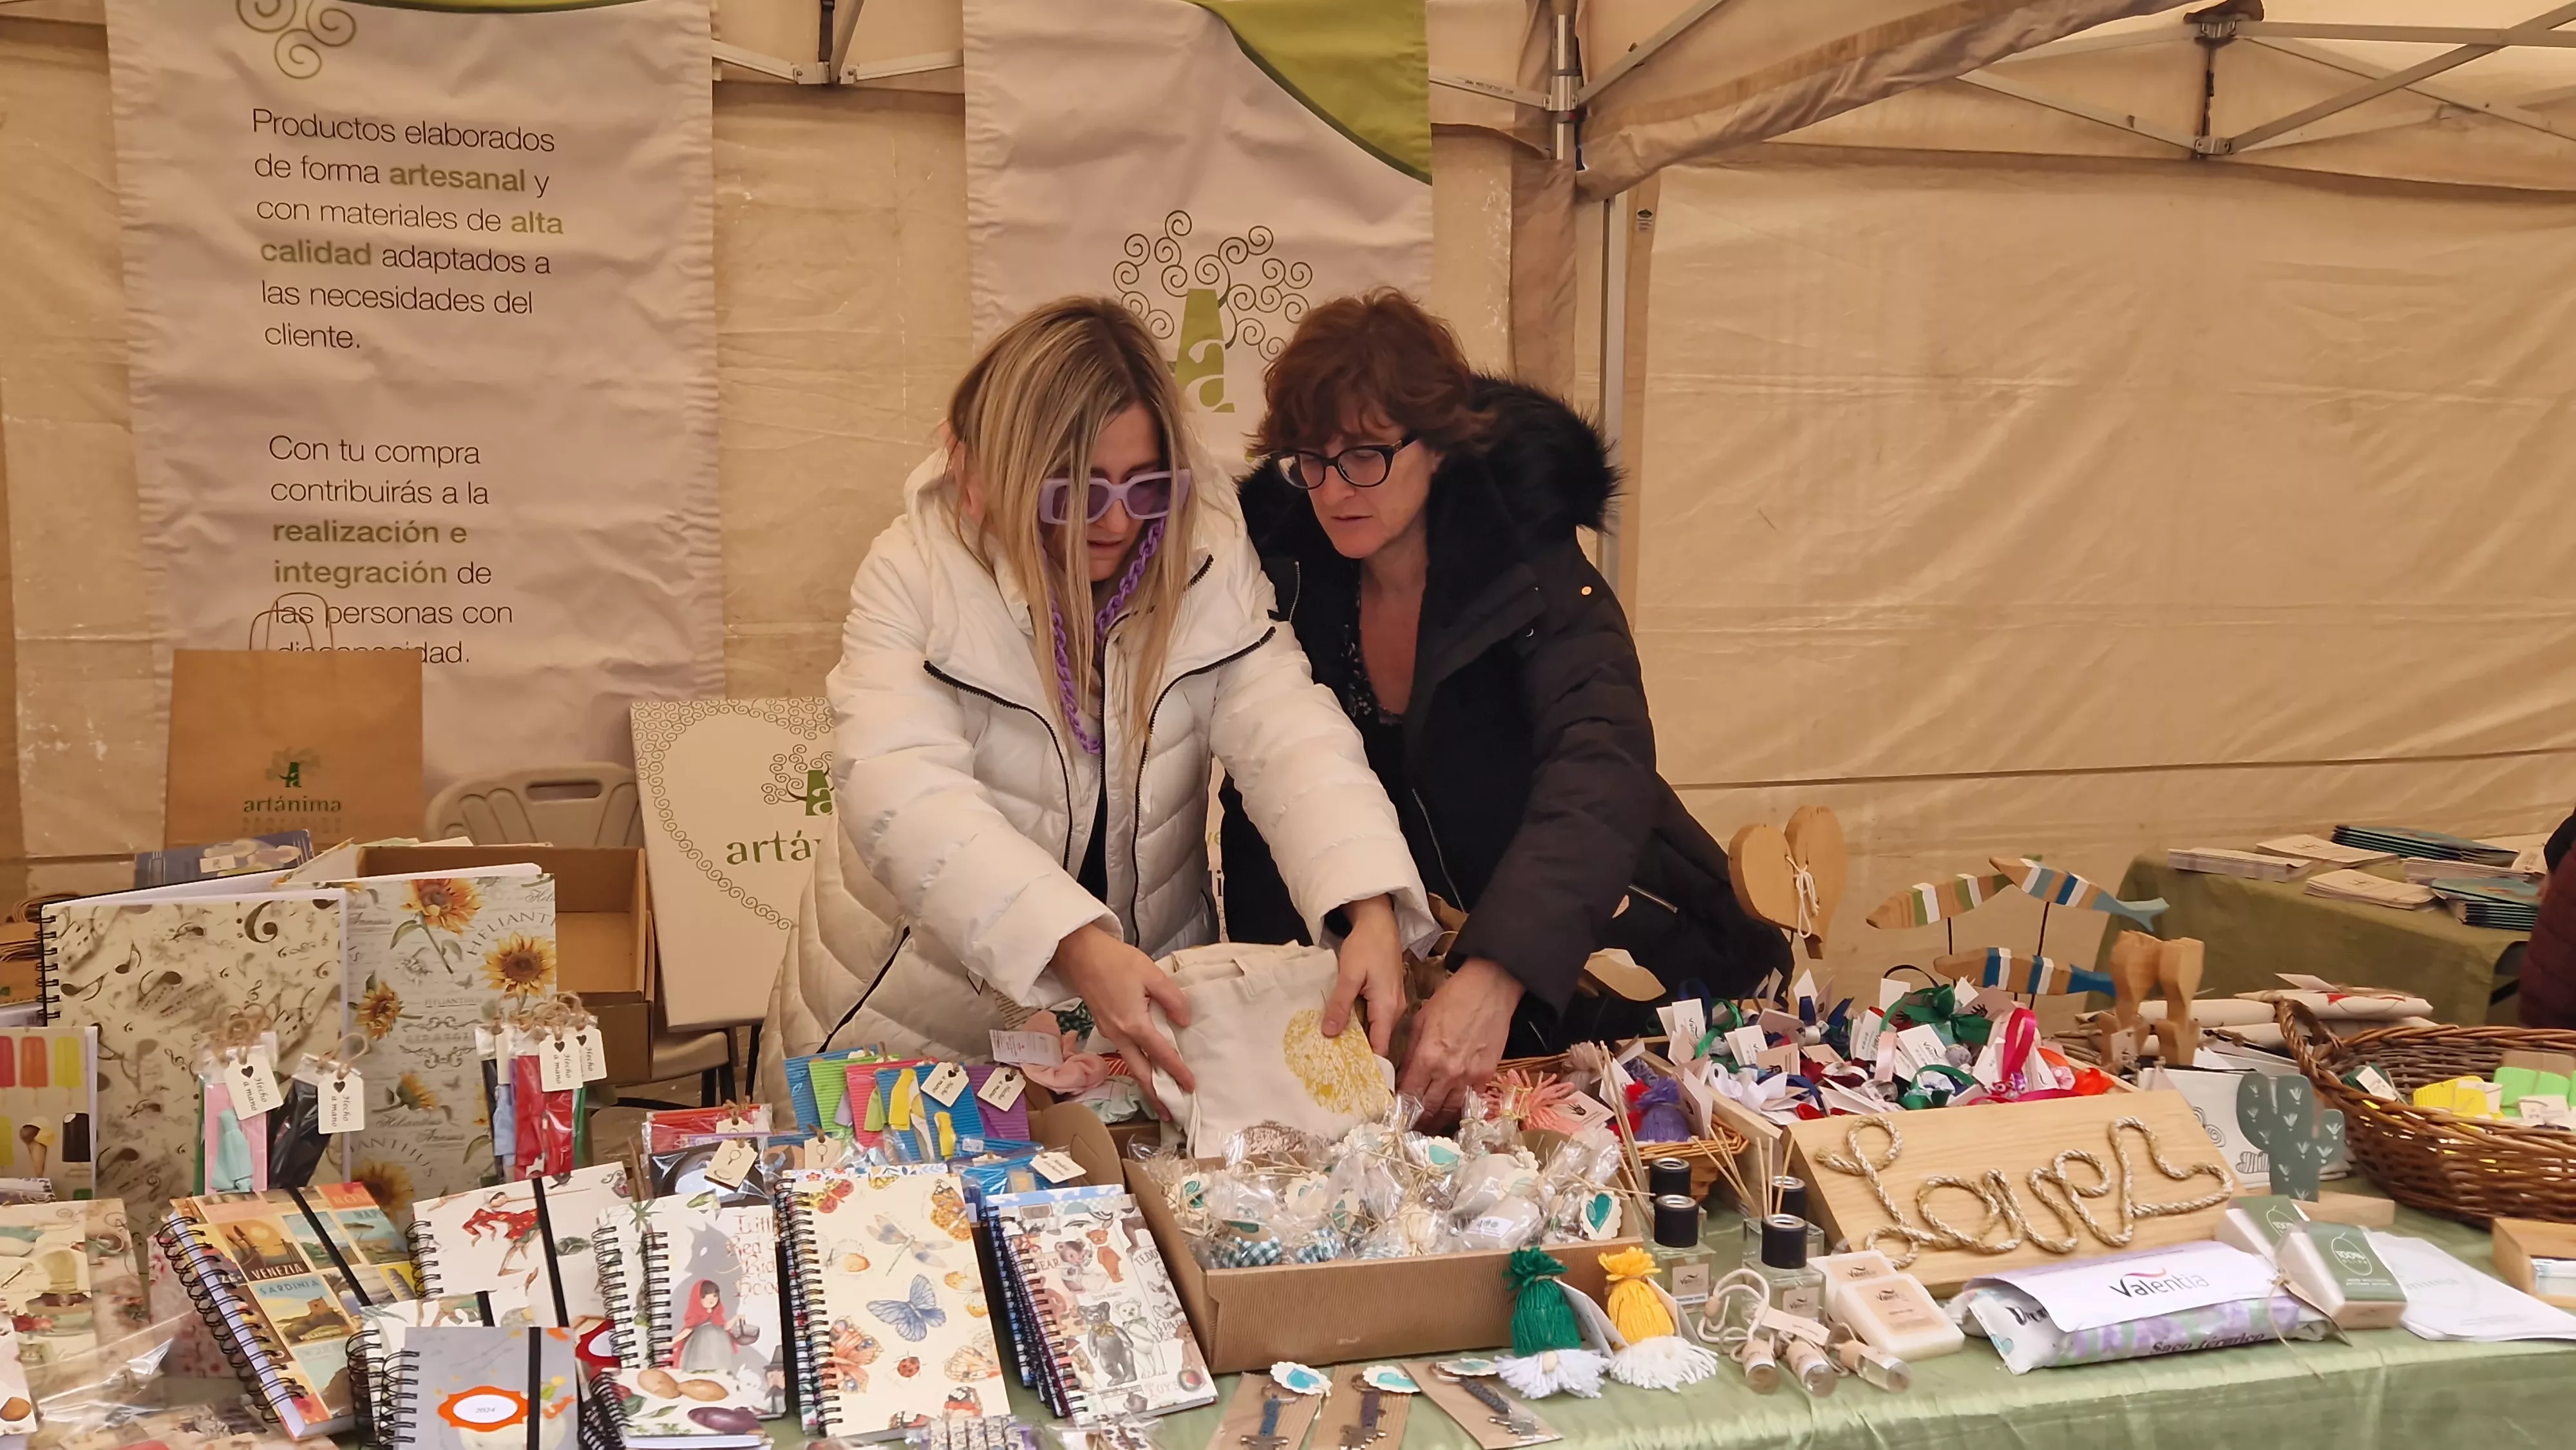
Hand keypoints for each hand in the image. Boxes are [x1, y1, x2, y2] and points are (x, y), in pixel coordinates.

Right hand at [1049, 923, 1192, 1105]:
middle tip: (1170, 1113)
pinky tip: (1146, 1064)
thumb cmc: (1115, 961)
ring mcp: (1109, 1032)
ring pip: (1130, 1064)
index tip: (1190, 1086)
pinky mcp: (1104, 1025)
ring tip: (1159, 1096)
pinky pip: (1123, 1052)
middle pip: (1139, 1072)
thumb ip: (1171, 999)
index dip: (1177, 1071)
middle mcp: (1119, 1034)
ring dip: (1145, 1082)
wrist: (1079, 953)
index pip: (1160, 1054)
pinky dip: (1136, 1064)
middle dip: (1155, 1095)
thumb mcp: (1151, 974)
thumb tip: (1183, 1022)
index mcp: (1133, 1023)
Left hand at [1322, 896, 1404, 1056]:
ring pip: (1375, 1029)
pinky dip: (1359, 1025)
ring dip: (1357, 1038)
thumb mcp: (1349, 975)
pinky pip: (1374, 1018)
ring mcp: (1393, 1003)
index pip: (1381, 1047)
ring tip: (1332, 1051)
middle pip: (1378, 1040)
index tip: (1347, 1077)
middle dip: (1357, 1052)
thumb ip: (1340, 1005)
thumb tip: (1329, 1034)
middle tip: (1331, 1066)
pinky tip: (1342, 1027)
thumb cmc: (1366, 946)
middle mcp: (1395, 1010)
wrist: (1379, 922)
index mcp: (1388, 1008)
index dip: (1367, 1064)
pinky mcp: (1387, 996)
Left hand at [1396, 956, 1523, 1121]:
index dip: (1400, 1105)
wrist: (1490, 990)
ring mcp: (1469, 1076)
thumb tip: (1404, 1073)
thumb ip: (1412, 1050)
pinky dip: (1460, 1108)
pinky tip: (1453, 1114)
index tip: (1395, 1113)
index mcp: (1427, 1057)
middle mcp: (1447, 1072)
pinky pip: (1470, 1100)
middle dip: (1417, 1120)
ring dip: (1438, 1120)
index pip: (1409, 1092)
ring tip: (1428, 1128)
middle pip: (1428, 1107)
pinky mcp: (1486, 1075)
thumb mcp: (1421, 1020)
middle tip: (1409, 1129)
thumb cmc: (1453, 999)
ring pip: (1450, 1109)